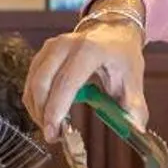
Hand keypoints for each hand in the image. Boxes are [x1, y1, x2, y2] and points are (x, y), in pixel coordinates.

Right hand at [23, 22, 147, 140]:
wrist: (112, 31)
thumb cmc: (122, 55)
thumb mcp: (133, 79)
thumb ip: (134, 106)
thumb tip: (135, 129)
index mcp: (90, 50)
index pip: (67, 82)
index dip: (57, 108)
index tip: (55, 131)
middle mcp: (66, 45)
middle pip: (43, 83)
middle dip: (43, 114)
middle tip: (53, 136)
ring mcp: (51, 47)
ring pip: (33, 83)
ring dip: (37, 110)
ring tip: (51, 128)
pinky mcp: (42, 54)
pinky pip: (31, 81)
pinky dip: (35, 101)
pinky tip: (47, 115)